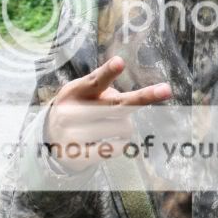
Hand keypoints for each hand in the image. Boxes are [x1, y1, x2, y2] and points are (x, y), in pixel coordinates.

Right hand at [45, 55, 171, 171]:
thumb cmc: (78, 108)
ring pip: (123, 127)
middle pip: (116, 104)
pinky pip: (116, 148)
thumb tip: (134, 100)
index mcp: (76, 91)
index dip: (109, 71)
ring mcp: (73, 135)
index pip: (95, 80)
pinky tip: (110, 141)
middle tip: (166, 89)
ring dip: (126, 126)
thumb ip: (106, 91)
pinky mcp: (79, 155)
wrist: (51, 138)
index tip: (120, 62)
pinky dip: (121, 143)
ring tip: (109, 125)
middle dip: (143, 97)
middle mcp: (72, 111)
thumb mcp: (84, 93)